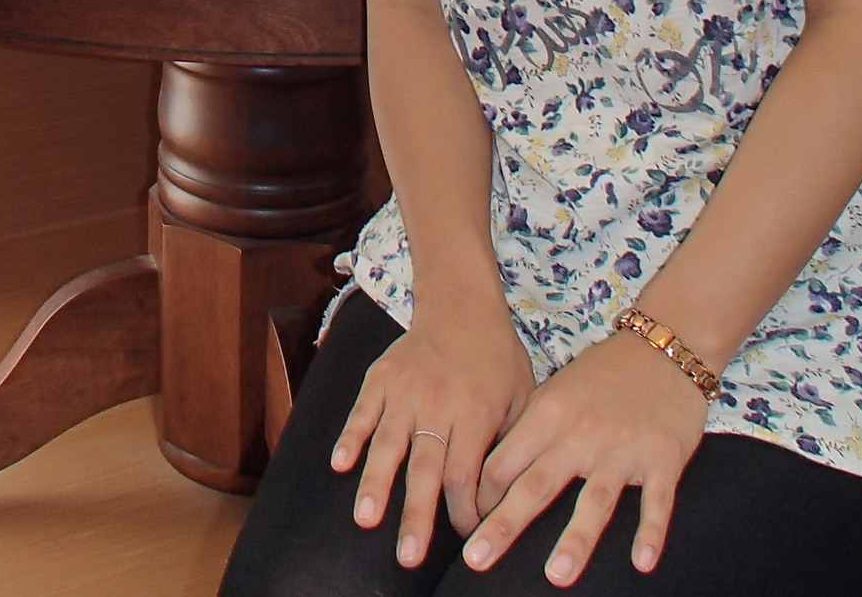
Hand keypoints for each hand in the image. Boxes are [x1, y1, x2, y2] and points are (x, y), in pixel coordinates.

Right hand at [332, 291, 536, 567]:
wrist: (461, 306)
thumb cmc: (498, 359)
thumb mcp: (522, 398)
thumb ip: (509, 445)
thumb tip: (502, 500)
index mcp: (476, 413)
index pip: (465, 475)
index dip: (463, 512)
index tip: (465, 540)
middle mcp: (438, 405)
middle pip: (425, 468)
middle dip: (416, 515)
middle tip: (408, 556)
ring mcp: (405, 391)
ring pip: (387, 444)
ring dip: (376, 483)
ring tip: (366, 519)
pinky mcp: (381, 377)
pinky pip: (363, 411)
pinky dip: (350, 437)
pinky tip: (339, 465)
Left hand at [464, 331, 711, 586]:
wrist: (664, 349)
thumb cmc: (602, 375)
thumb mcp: (556, 391)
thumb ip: (529, 430)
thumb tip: (491, 472)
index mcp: (547, 415)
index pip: (502, 463)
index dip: (481, 498)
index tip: (468, 527)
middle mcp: (580, 434)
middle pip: (536, 486)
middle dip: (504, 525)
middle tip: (477, 559)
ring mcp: (622, 449)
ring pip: (595, 501)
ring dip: (575, 540)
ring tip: (557, 576)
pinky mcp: (663, 459)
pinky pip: (657, 502)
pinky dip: (650, 532)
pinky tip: (641, 563)